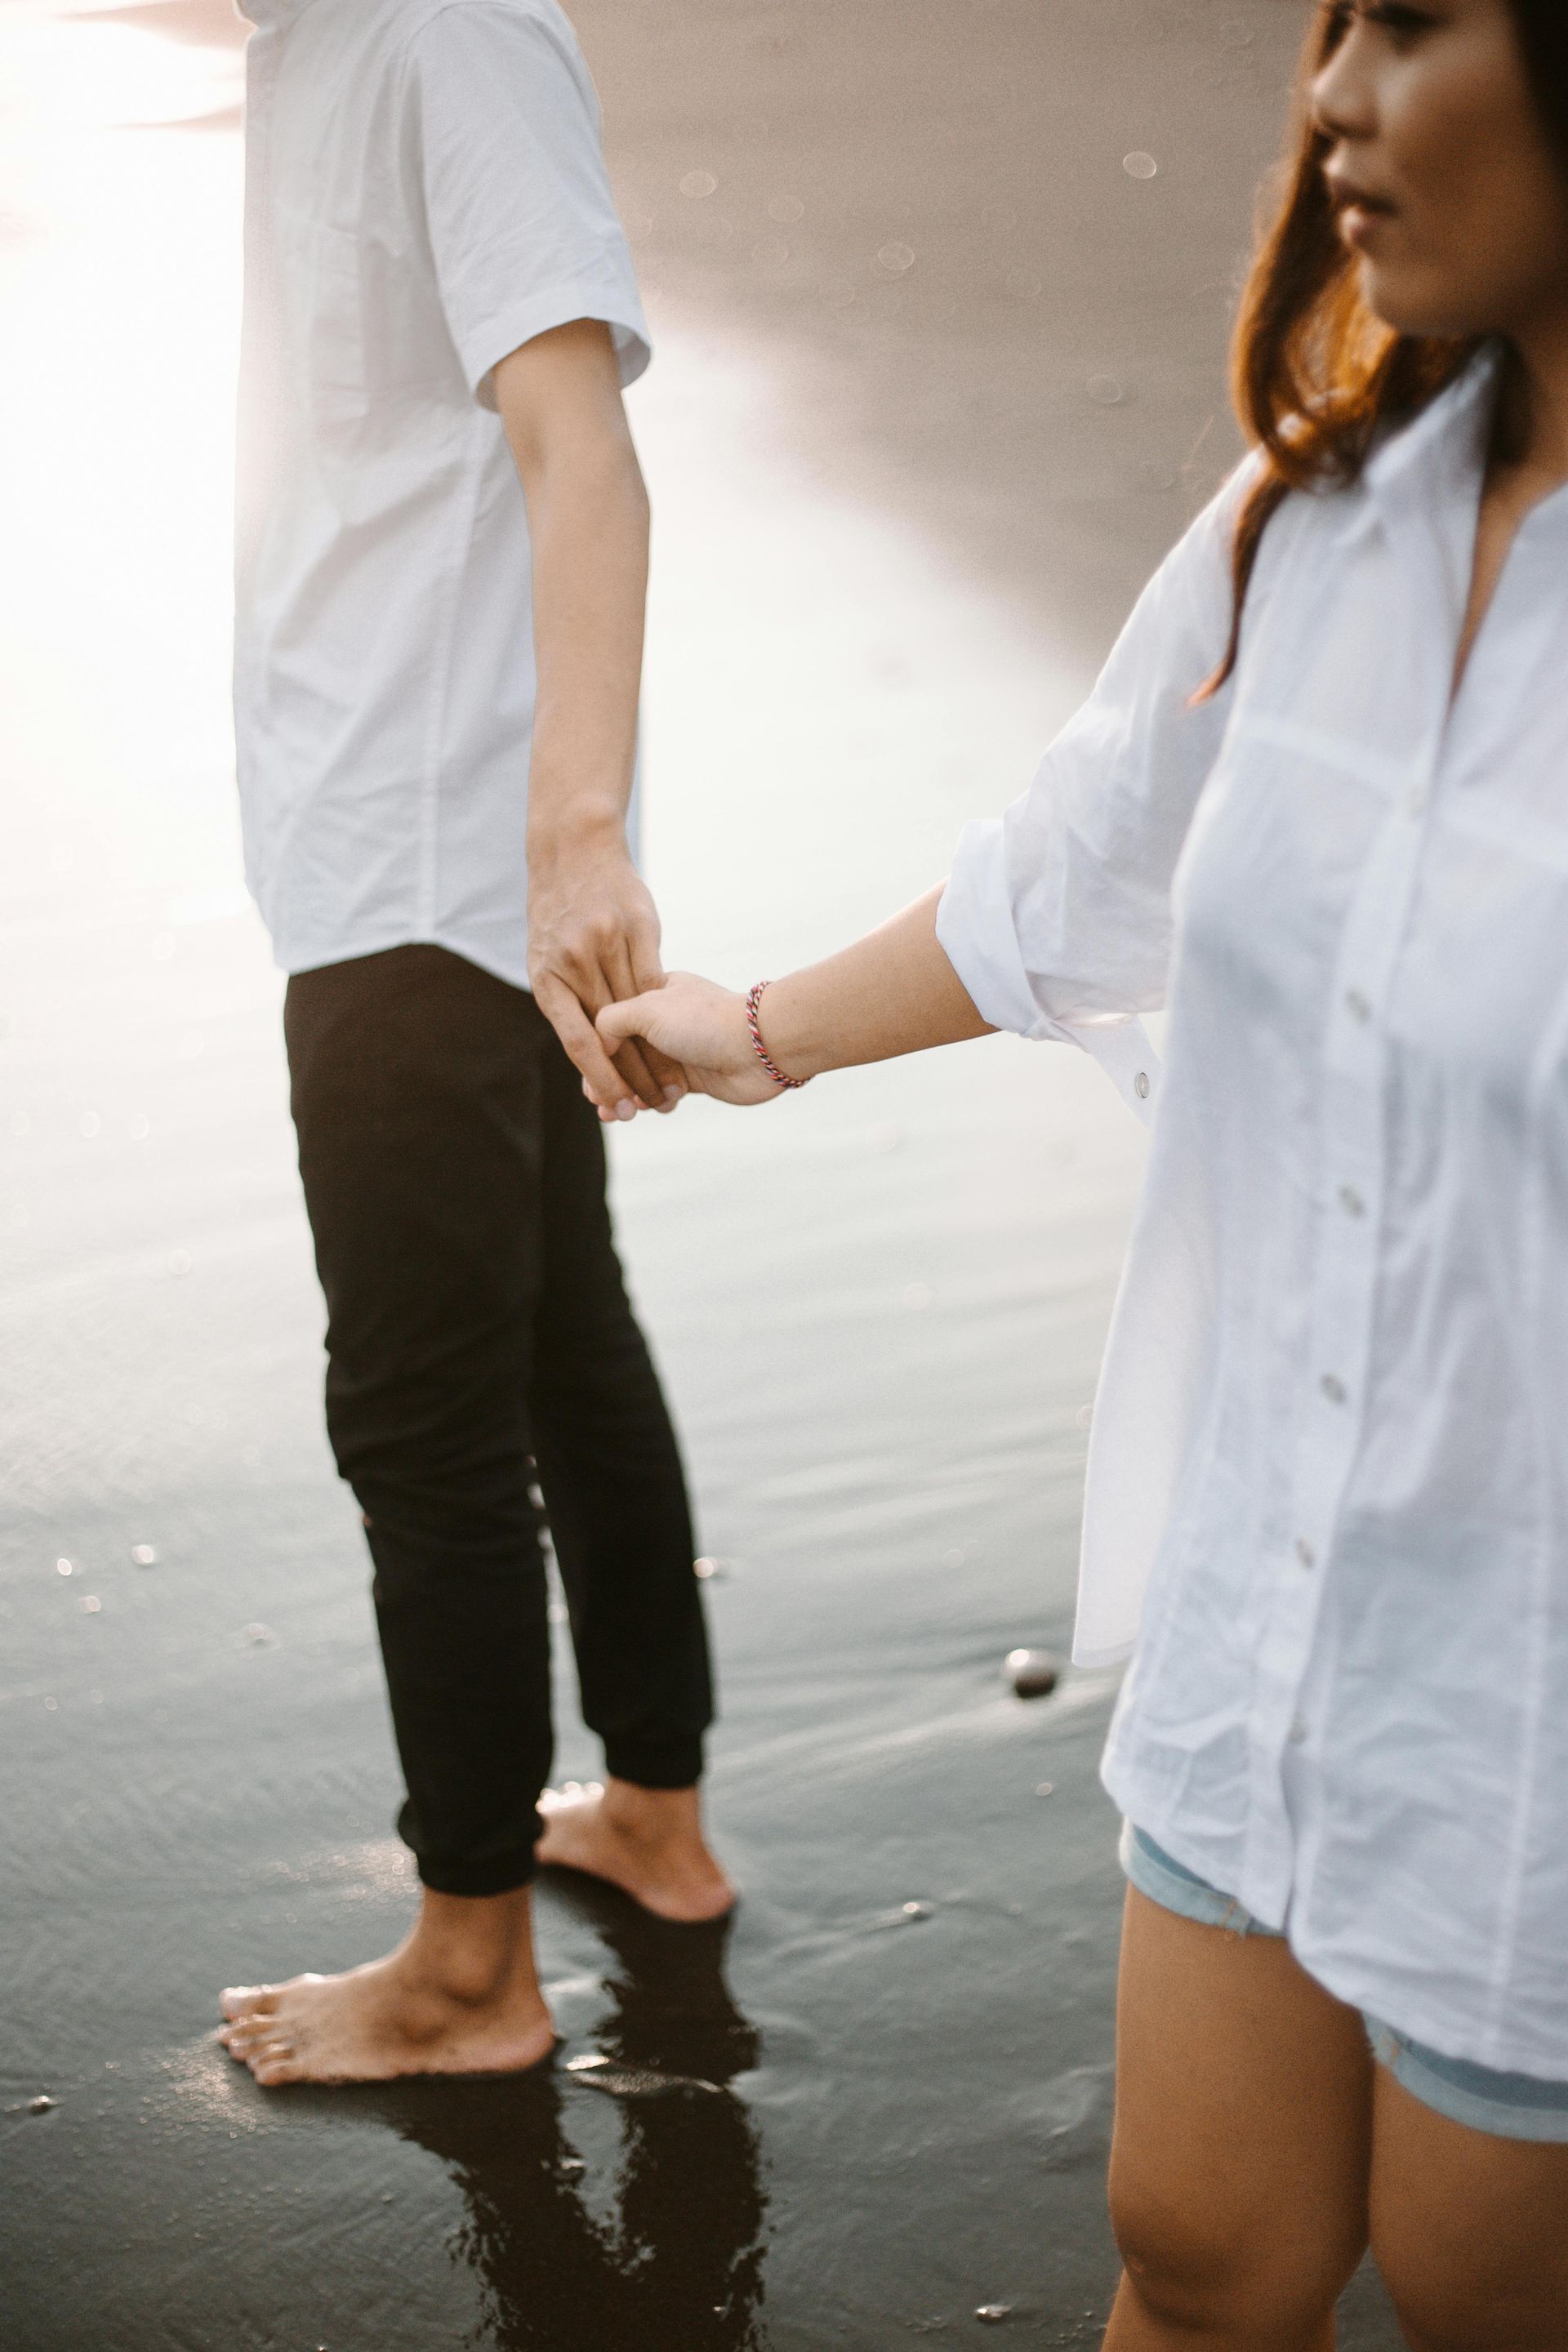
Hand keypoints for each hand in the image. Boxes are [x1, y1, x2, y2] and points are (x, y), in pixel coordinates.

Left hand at [527, 837, 685, 1115]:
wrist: (575, 852)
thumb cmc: (563, 917)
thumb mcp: (549, 959)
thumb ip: (568, 1001)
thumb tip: (589, 1053)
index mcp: (547, 978)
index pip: (577, 1040)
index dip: (600, 1078)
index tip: (619, 1107)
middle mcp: (574, 961)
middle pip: (611, 1033)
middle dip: (632, 1076)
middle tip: (650, 1109)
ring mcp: (605, 942)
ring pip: (638, 1011)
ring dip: (656, 1052)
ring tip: (671, 1085)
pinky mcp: (637, 927)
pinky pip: (654, 979)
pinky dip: (668, 1012)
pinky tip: (681, 1038)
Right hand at [597, 974, 785, 1111]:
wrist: (761, 1047)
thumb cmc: (705, 1021)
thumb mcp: (646, 1008)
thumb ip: (611, 1020)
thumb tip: (597, 1044)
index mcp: (653, 993)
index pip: (612, 1021)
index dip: (596, 1050)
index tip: (587, 1075)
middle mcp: (665, 1019)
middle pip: (623, 1052)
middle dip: (607, 1078)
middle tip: (597, 1102)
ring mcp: (679, 1049)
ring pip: (640, 1075)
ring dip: (625, 1095)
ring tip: (612, 1115)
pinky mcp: (693, 1077)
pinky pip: (660, 1092)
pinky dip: (647, 1103)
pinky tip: (637, 1113)